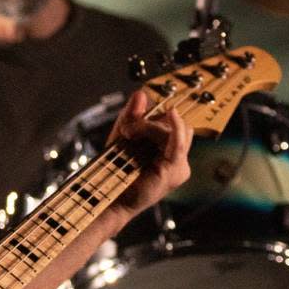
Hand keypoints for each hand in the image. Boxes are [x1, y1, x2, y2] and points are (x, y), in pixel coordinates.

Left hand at [105, 88, 191, 218]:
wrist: (109, 196)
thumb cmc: (115, 170)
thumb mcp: (123, 136)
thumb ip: (132, 115)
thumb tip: (141, 93)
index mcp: (169, 151)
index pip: (172, 123)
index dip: (156, 115)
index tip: (137, 116)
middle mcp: (178, 158)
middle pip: (173, 124)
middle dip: (150, 122)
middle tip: (128, 132)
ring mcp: (180, 165)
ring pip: (172, 129)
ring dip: (149, 127)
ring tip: (129, 136)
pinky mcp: (175, 169)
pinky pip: (179, 141)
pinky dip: (175, 127)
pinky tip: (172, 114)